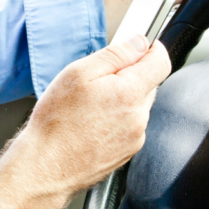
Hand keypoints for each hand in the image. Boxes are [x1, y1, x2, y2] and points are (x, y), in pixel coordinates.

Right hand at [0, 36, 171, 208]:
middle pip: (148, 83)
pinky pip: (129, 125)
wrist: (47, 166)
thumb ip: (115, 54)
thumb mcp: (79, 73)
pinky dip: (116, 118)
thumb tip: (140, 43)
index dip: (153, 49)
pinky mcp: (127, 151)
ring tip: (89, 105)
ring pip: (137, 105)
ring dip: (122, 98)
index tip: (144, 45)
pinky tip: (91, 122)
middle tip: (98, 79)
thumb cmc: (57, 122)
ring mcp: (135, 136)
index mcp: (129, 93)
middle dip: (129, 75)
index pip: (161, 62)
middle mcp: (138, 116)